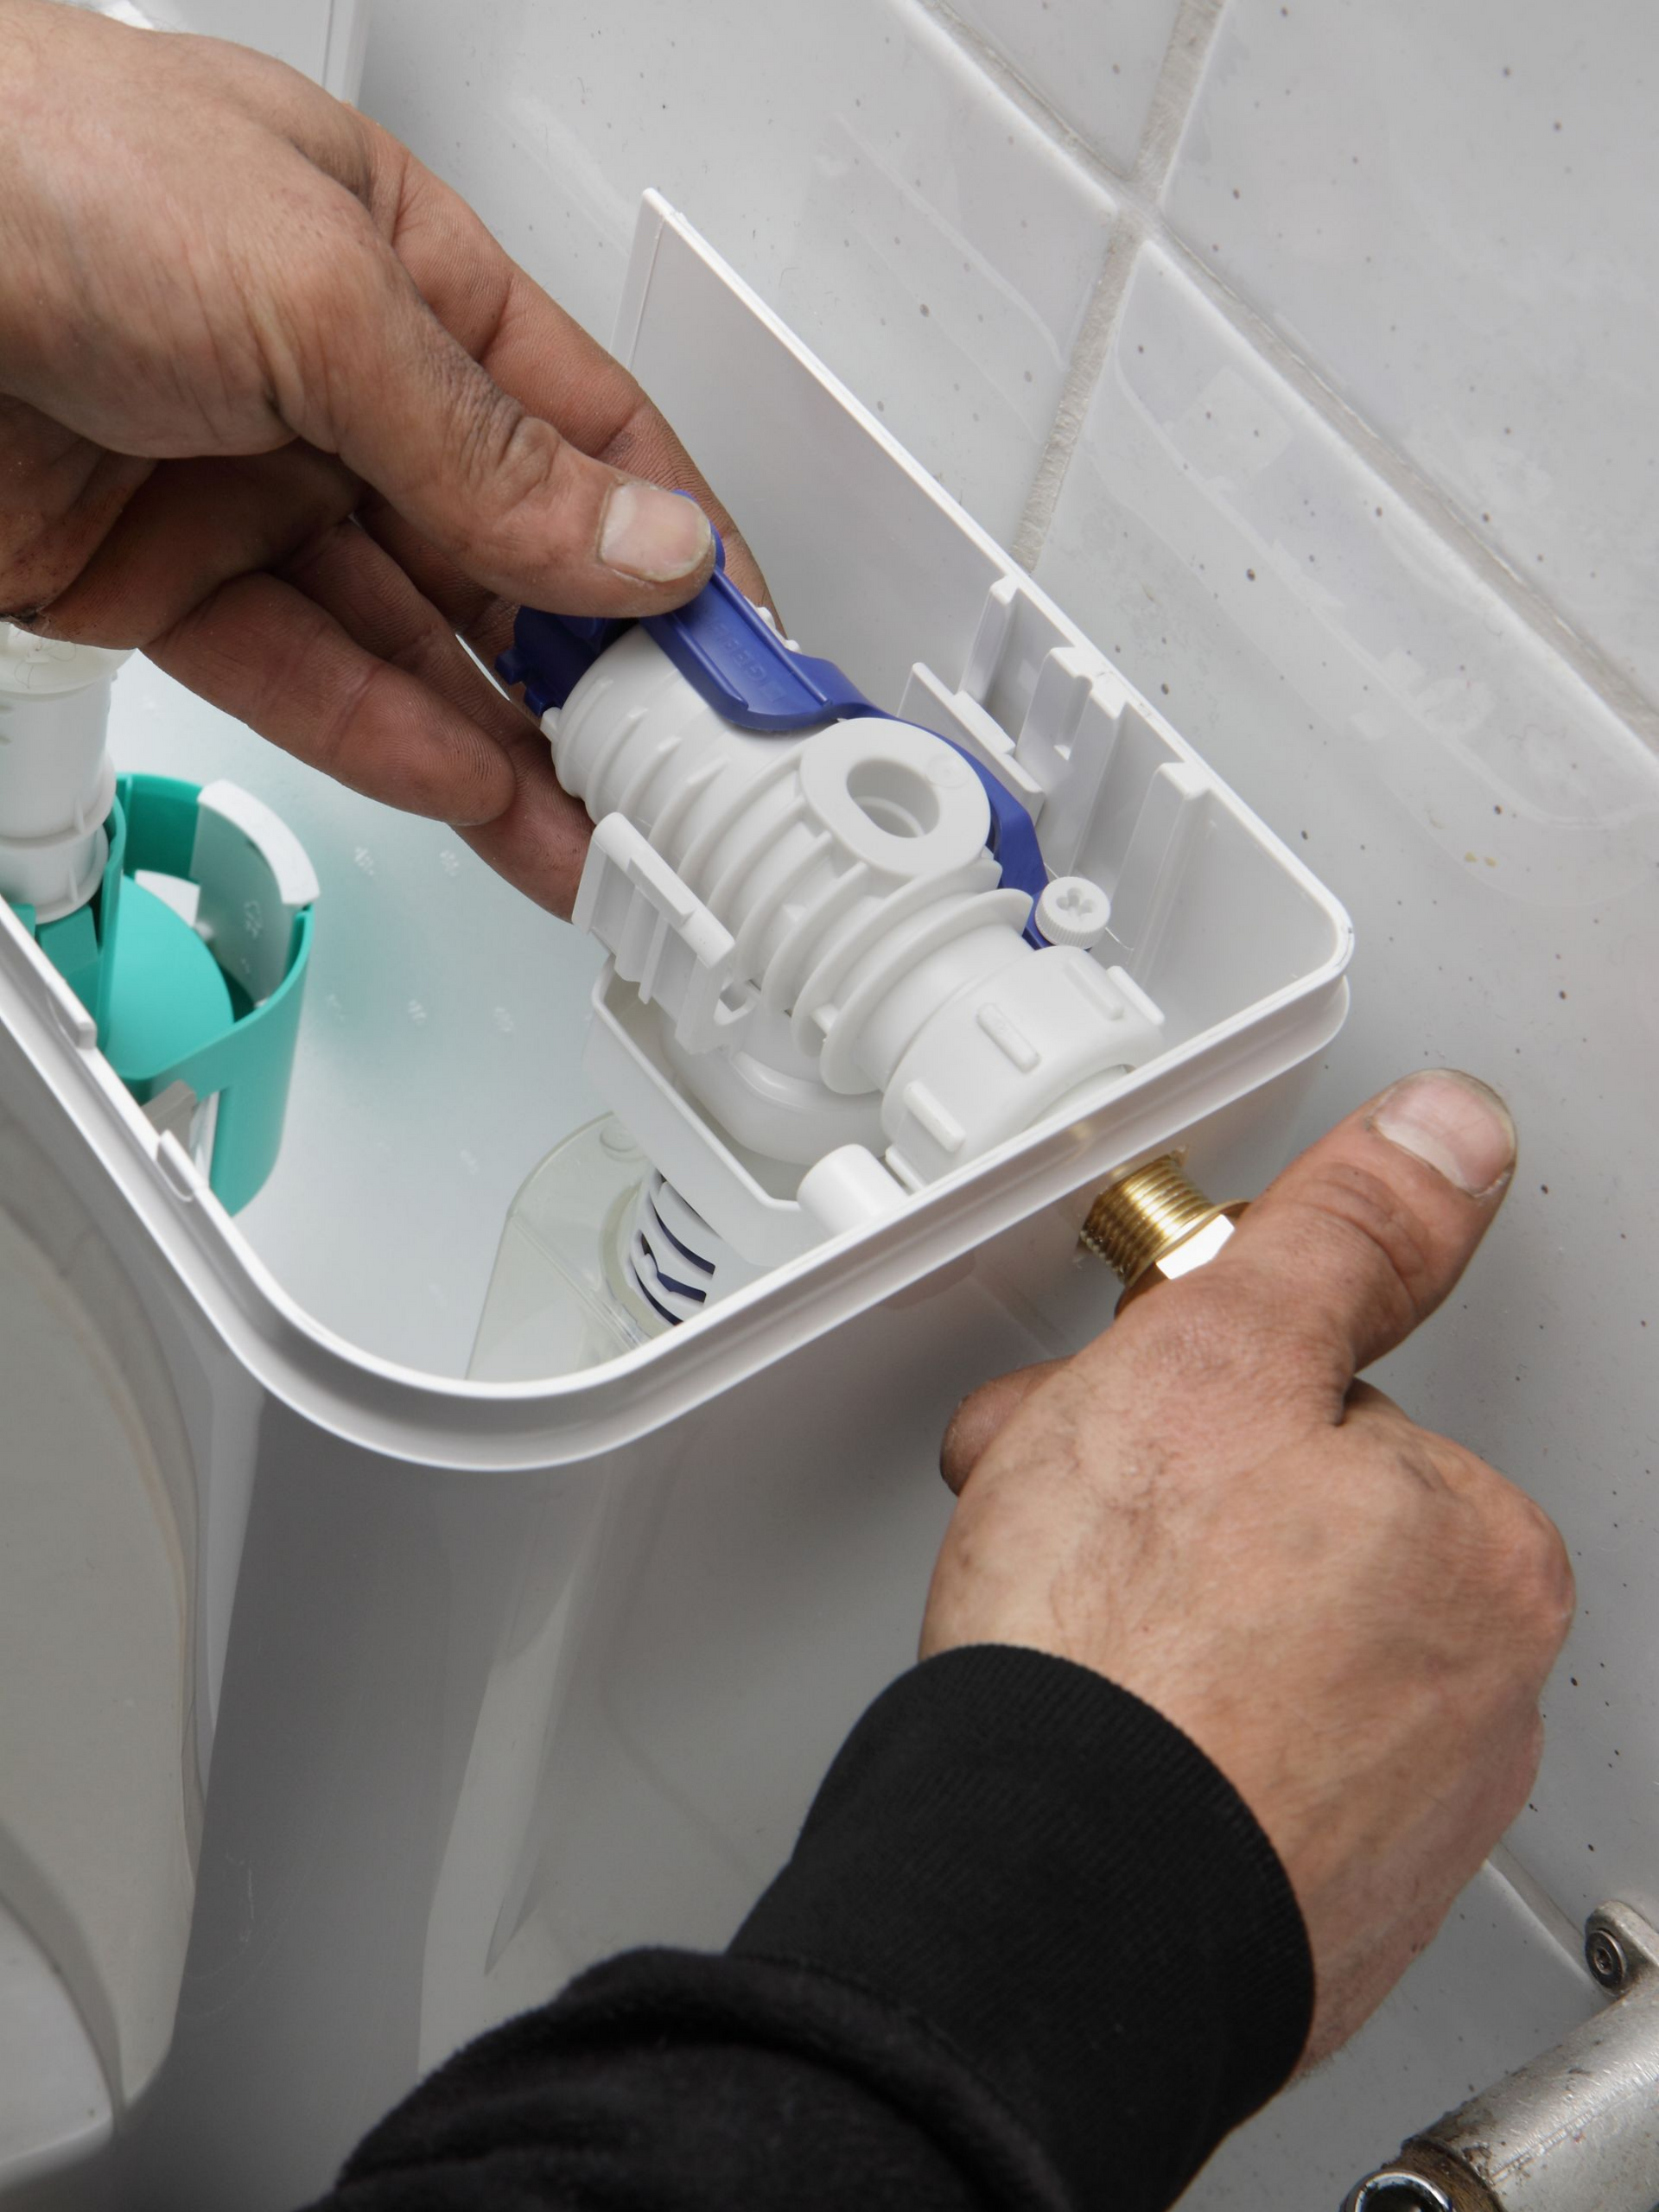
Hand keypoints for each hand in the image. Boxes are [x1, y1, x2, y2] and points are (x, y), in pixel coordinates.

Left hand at [0, 0, 767, 913]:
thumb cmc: (27, 162)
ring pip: (416, 643)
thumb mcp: (318, 289)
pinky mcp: (161, 583)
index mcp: (397, 263)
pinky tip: (473, 791)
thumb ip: (488, 448)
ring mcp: (248, 488)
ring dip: (510, 743)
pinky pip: (306, 680)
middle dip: (598, 669)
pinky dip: (390, 741)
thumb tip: (643, 542)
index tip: (743, 644)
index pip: (587, 425)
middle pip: (508, 556)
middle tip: (676, 769)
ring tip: (597, 828)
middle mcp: (332, 381)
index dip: (677, 537)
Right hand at [927, 1070, 1571, 2065]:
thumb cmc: (1124, 1656)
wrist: (1043, 1912)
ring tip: (1047, 1637)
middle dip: (1158, 1508)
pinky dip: (1154, 1742)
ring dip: (1146, 1617)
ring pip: (1249, 1653)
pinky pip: (1225, 1773)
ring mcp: (1391, 1825)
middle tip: (1059, 1529)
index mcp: (1478, 1554)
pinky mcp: (1306, 1914)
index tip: (1123, 1422)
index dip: (1189, 1397)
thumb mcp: (1215, 1358)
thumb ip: (1342, 1233)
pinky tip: (1079, 1735)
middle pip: (1287, 1534)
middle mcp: (1470, 1699)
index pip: (1323, 1411)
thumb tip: (1453, 1134)